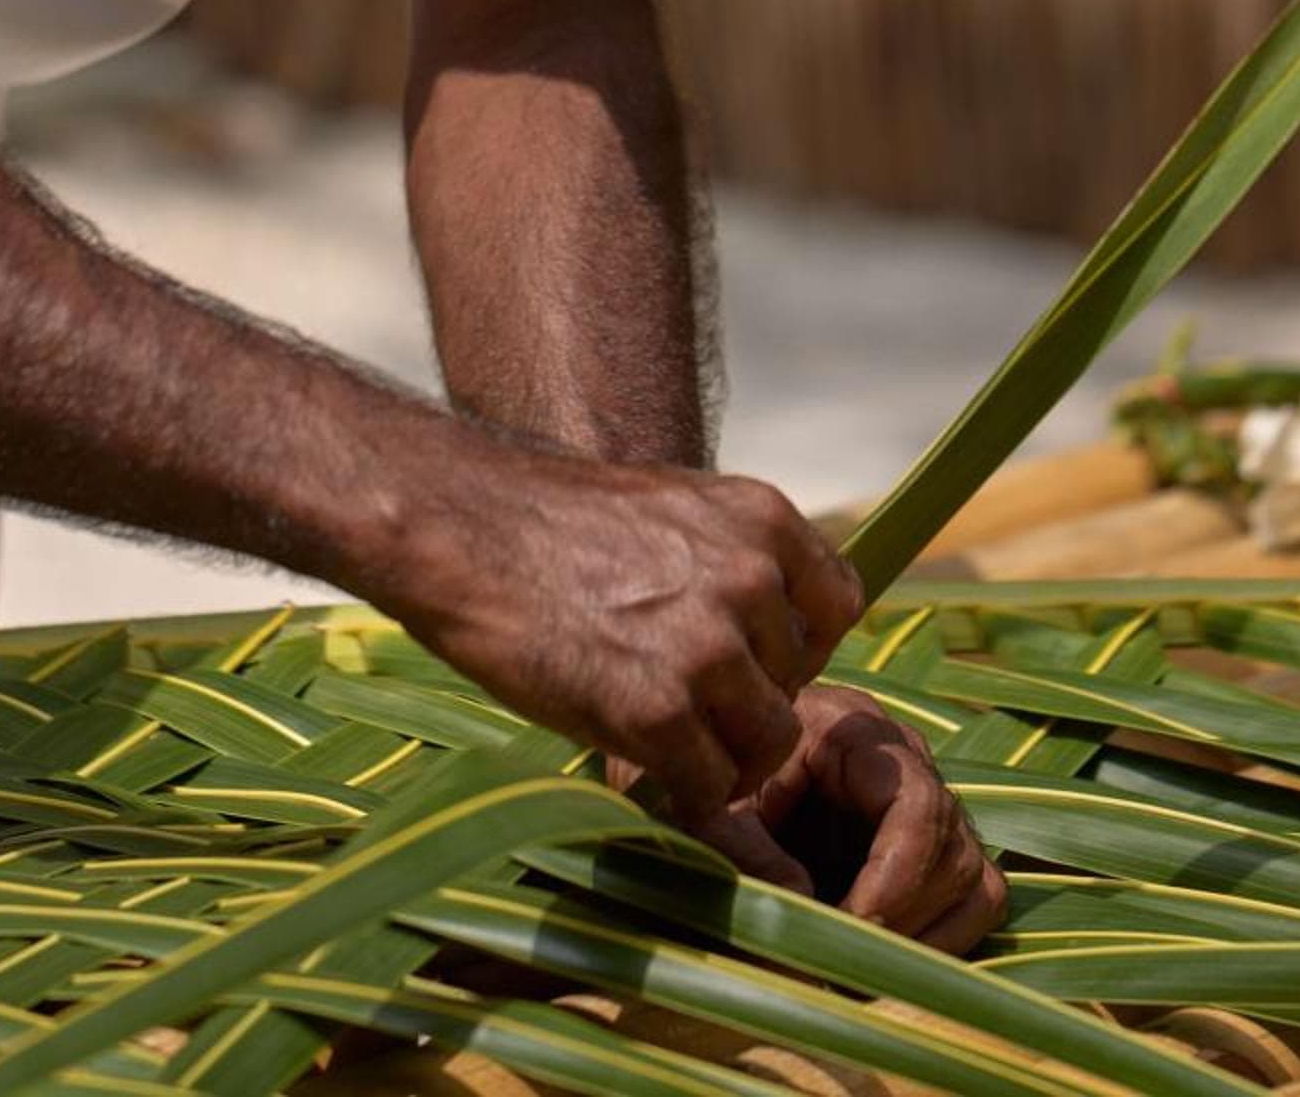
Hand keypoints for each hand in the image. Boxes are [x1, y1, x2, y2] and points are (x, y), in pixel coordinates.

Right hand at [379, 451, 863, 822]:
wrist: (460, 525)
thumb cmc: (550, 525)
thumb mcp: (672, 509)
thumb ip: (732, 561)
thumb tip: (772, 640)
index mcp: (762, 519)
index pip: (838, 605)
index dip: (795, 645)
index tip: (747, 661)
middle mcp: (750, 578)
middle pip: (799, 682)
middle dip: (749, 705)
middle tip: (688, 710)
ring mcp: (707, 646)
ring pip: (767, 743)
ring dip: (726, 759)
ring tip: (671, 748)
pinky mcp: (656, 711)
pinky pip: (709, 784)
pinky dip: (682, 791)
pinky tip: (637, 763)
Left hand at [618, 685, 1007, 953]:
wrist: (694, 768)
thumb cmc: (696, 777)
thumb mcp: (700, 804)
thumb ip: (742, 847)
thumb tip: (804, 906)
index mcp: (854, 732)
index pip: (916, 804)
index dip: (893, 880)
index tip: (849, 932)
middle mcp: (905, 764)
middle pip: (952, 849)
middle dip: (900, 920)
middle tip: (839, 965)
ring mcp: (925, 808)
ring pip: (973, 881)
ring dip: (925, 941)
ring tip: (856, 973)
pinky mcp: (928, 854)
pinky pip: (972, 902)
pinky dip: (940, 945)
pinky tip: (879, 971)